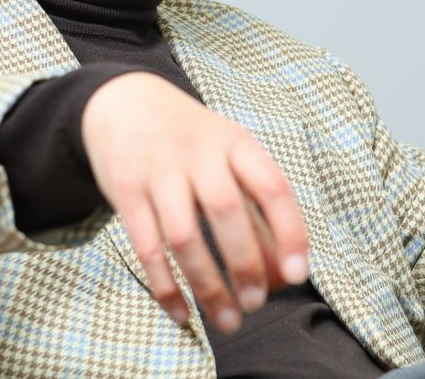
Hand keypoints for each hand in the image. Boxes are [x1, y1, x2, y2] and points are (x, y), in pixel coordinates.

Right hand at [80, 72, 308, 332]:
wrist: (125, 103)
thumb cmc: (194, 142)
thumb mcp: (231, 157)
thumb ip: (258, 211)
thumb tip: (285, 274)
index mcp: (236, 142)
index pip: (271, 186)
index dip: (289, 231)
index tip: (298, 274)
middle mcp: (198, 153)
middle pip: (225, 210)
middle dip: (245, 263)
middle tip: (257, 304)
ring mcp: (158, 171)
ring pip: (183, 235)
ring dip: (207, 284)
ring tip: (227, 321)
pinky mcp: (125, 191)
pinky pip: (146, 247)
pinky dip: (165, 286)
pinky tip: (183, 314)